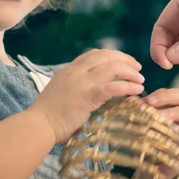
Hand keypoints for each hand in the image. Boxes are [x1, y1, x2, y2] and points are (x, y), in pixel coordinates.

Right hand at [28, 49, 144, 143]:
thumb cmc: (49, 115)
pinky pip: (113, 86)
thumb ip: (79, 87)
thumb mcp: (63, 92)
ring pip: (113, 67)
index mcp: (69, 69)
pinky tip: (136, 90)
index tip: (124, 61)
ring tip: (140, 80)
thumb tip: (98, 90)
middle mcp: (76, 70)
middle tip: (138, 69)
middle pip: (107, 56)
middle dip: (125, 60)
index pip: (94, 53)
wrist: (39, 125)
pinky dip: (128, 86)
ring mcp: (82, 81)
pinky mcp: (88, 95)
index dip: (113, 55)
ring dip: (130, 72)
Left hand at [128, 88, 178, 155]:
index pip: (172, 91)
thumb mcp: (139, 124)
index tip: (145, 101)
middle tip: (152, 104)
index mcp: (174, 106)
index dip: (160, 94)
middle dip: (168, 97)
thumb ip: (137, 110)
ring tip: (162, 118)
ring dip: (177, 112)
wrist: (150, 166)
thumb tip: (130, 99)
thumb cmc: (146, 141)